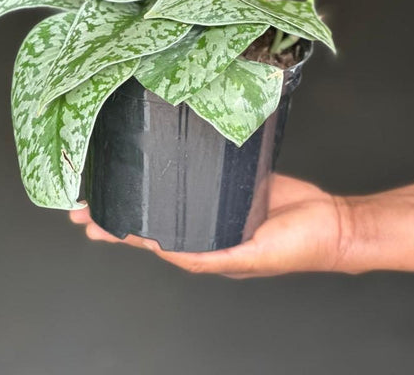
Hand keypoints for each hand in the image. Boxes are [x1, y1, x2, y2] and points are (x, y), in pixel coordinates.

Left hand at [69, 173, 350, 277]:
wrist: (332, 222)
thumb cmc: (297, 247)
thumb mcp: (250, 256)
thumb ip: (213, 256)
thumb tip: (169, 254)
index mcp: (206, 249)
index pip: (152, 240)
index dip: (119, 232)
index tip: (89, 222)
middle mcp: (207, 226)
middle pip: (153, 217)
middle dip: (116, 209)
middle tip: (80, 202)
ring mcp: (217, 201)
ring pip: (171, 192)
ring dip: (140, 186)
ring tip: (109, 176)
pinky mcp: (232, 179)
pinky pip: (198, 171)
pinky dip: (175, 166)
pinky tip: (158, 157)